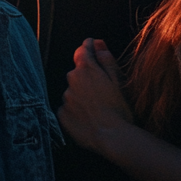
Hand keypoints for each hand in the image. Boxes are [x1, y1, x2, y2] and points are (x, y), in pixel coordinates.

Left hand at [56, 38, 134, 157]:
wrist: (111, 137)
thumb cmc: (118, 109)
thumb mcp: (118, 80)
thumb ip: (106, 60)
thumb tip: (97, 43)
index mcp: (87, 69)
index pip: (83, 50)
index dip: (89, 48)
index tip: (93, 48)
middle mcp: (72, 80)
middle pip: (77, 72)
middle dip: (87, 77)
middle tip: (102, 90)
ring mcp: (65, 98)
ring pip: (72, 91)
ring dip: (81, 95)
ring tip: (96, 108)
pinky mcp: (62, 114)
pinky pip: (67, 107)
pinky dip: (75, 110)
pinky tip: (88, 117)